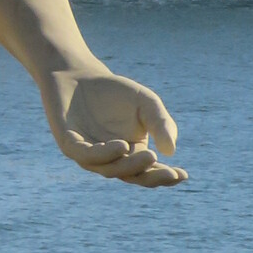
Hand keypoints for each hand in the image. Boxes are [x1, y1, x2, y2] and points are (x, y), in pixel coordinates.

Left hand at [43, 66, 184, 186]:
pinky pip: (88, 155)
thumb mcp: (146, 103)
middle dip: (150, 176)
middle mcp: (110, 160)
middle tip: (169, 173)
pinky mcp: (70, 145)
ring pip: (110, 168)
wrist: (80, 76)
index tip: (183, 175)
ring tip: (150, 156)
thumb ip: (161, 123)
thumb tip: (170, 151)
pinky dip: (104, 153)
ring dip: (130, 165)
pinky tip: (121, 146)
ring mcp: (89, 155)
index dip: (165, 177)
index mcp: (131, 155)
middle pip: (132, 175)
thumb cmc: (116, 93)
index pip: (149, 172)